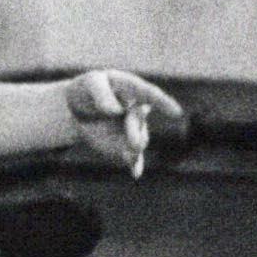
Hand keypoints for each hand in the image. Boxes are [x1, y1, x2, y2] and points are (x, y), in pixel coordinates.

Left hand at [64, 71, 185, 175]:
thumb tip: (115, 110)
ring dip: (135, 150)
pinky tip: (135, 173)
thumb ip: (102, 95)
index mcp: (133, 89)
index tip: (176, 113)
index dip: (163, 103)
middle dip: (135, 132)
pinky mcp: (124, 145)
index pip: (150, 95)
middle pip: (138, 121)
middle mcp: (137, 110)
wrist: (80, 108)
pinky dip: (135, 164)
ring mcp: (132, 129)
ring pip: (138, 140)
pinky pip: (132, 156)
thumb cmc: (88, 89)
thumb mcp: (91, 83)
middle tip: (134, 144)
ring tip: (129, 157)